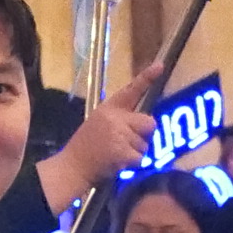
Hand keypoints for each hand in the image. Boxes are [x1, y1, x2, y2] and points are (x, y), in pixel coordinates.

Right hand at [35, 60, 169, 213]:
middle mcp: (115, 118)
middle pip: (149, 123)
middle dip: (144, 135)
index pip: (131, 91)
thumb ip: (121, 120)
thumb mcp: (99, 123)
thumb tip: (147, 123)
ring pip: (146, 144)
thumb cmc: (87, 148)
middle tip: (126, 144)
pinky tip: (117, 164)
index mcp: (109, 108)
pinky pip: (141, 159)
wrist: (72, 167)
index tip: (160, 65)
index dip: (147, 78)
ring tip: (116, 154)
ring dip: (136, 153)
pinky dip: (132, 165)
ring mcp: (118, 134)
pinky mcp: (121, 151)